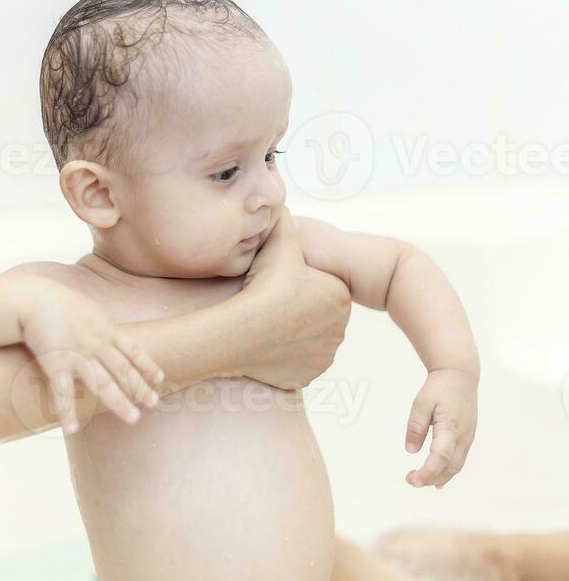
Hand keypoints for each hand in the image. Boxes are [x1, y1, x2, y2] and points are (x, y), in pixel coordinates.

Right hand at [10, 276, 164, 434]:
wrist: (33, 300)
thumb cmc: (60, 303)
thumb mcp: (90, 311)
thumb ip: (102, 326)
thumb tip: (113, 337)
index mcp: (106, 329)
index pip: (133, 350)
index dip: (147, 365)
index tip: (159, 378)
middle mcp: (96, 343)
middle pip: (123, 369)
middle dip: (139, 387)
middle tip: (154, 403)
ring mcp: (77, 355)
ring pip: (102, 383)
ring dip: (119, 402)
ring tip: (134, 419)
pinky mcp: (55, 364)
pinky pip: (63, 392)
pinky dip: (67, 411)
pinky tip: (73, 428)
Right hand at [241, 208, 350, 388]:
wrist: (241, 333)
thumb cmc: (264, 286)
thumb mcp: (280, 241)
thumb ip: (285, 220)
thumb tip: (280, 203)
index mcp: (340, 297)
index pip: (323, 285)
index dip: (300, 280)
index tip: (281, 279)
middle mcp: (339, 329)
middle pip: (316, 312)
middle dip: (299, 306)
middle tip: (272, 299)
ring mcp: (323, 356)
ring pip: (307, 338)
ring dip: (293, 330)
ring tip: (267, 319)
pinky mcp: (305, 377)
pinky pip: (295, 361)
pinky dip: (284, 353)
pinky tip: (266, 340)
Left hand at [405, 368, 477, 487]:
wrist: (460, 376)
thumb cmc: (440, 387)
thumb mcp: (421, 402)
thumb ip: (415, 426)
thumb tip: (410, 450)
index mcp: (450, 427)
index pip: (440, 457)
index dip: (427, 472)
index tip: (412, 479)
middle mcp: (462, 436)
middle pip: (449, 468)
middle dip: (430, 478)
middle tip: (411, 480)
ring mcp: (468, 438)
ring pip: (456, 467)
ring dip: (439, 477)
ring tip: (420, 481)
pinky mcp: (468, 438)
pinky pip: (459, 460)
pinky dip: (448, 472)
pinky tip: (438, 479)